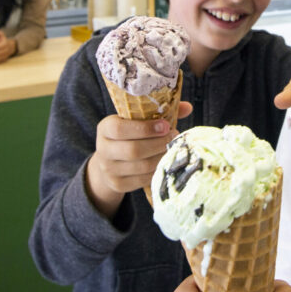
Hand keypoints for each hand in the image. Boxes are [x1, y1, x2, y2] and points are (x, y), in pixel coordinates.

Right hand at [86, 101, 192, 217]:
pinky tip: (164, 162)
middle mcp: (103, 149)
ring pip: (140, 166)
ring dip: (160, 157)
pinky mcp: (117, 184)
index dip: (144, 128)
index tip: (166, 126)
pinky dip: (157, 171)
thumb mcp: (137, 120)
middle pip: (133, 150)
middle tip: (174, 137)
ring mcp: (108, 169)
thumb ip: (159, 112)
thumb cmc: (130, 134)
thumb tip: (188, 107)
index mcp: (105, 128)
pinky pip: (142, 180)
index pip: (120, 129)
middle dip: (158, 144)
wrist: (110, 160)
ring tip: (172, 149)